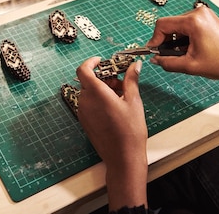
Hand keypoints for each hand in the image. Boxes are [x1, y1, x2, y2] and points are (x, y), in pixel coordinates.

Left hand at [76, 57, 147, 210]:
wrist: (123, 158)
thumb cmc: (130, 131)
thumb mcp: (134, 101)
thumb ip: (131, 80)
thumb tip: (135, 65)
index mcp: (96, 93)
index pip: (83, 69)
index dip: (91, 62)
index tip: (101, 61)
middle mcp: (85, 101)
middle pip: (89, 80)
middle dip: (104, 77)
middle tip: (121, 81)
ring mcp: (83, 112)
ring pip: (89, 92)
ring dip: (102, 88)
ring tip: (122, 96)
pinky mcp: (84, 122)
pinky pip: (89, 104)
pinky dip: (99, 100)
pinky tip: (115, 107)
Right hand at [147, 5, 218, 81]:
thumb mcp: (190, 66)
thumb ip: (168, 62)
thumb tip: (155, 59)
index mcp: (193, 21)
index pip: (163, 25)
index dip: (155, 39)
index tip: (154, 51)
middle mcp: (198, 13)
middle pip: (171, 24)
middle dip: (167, 41)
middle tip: (170, 56)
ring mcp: (204, 14)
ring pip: (179, 26)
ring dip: (177, 40)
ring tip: (185, 54)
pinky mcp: (207, 18)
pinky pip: (188, 25)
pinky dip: (185, 37)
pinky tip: (192, 48)